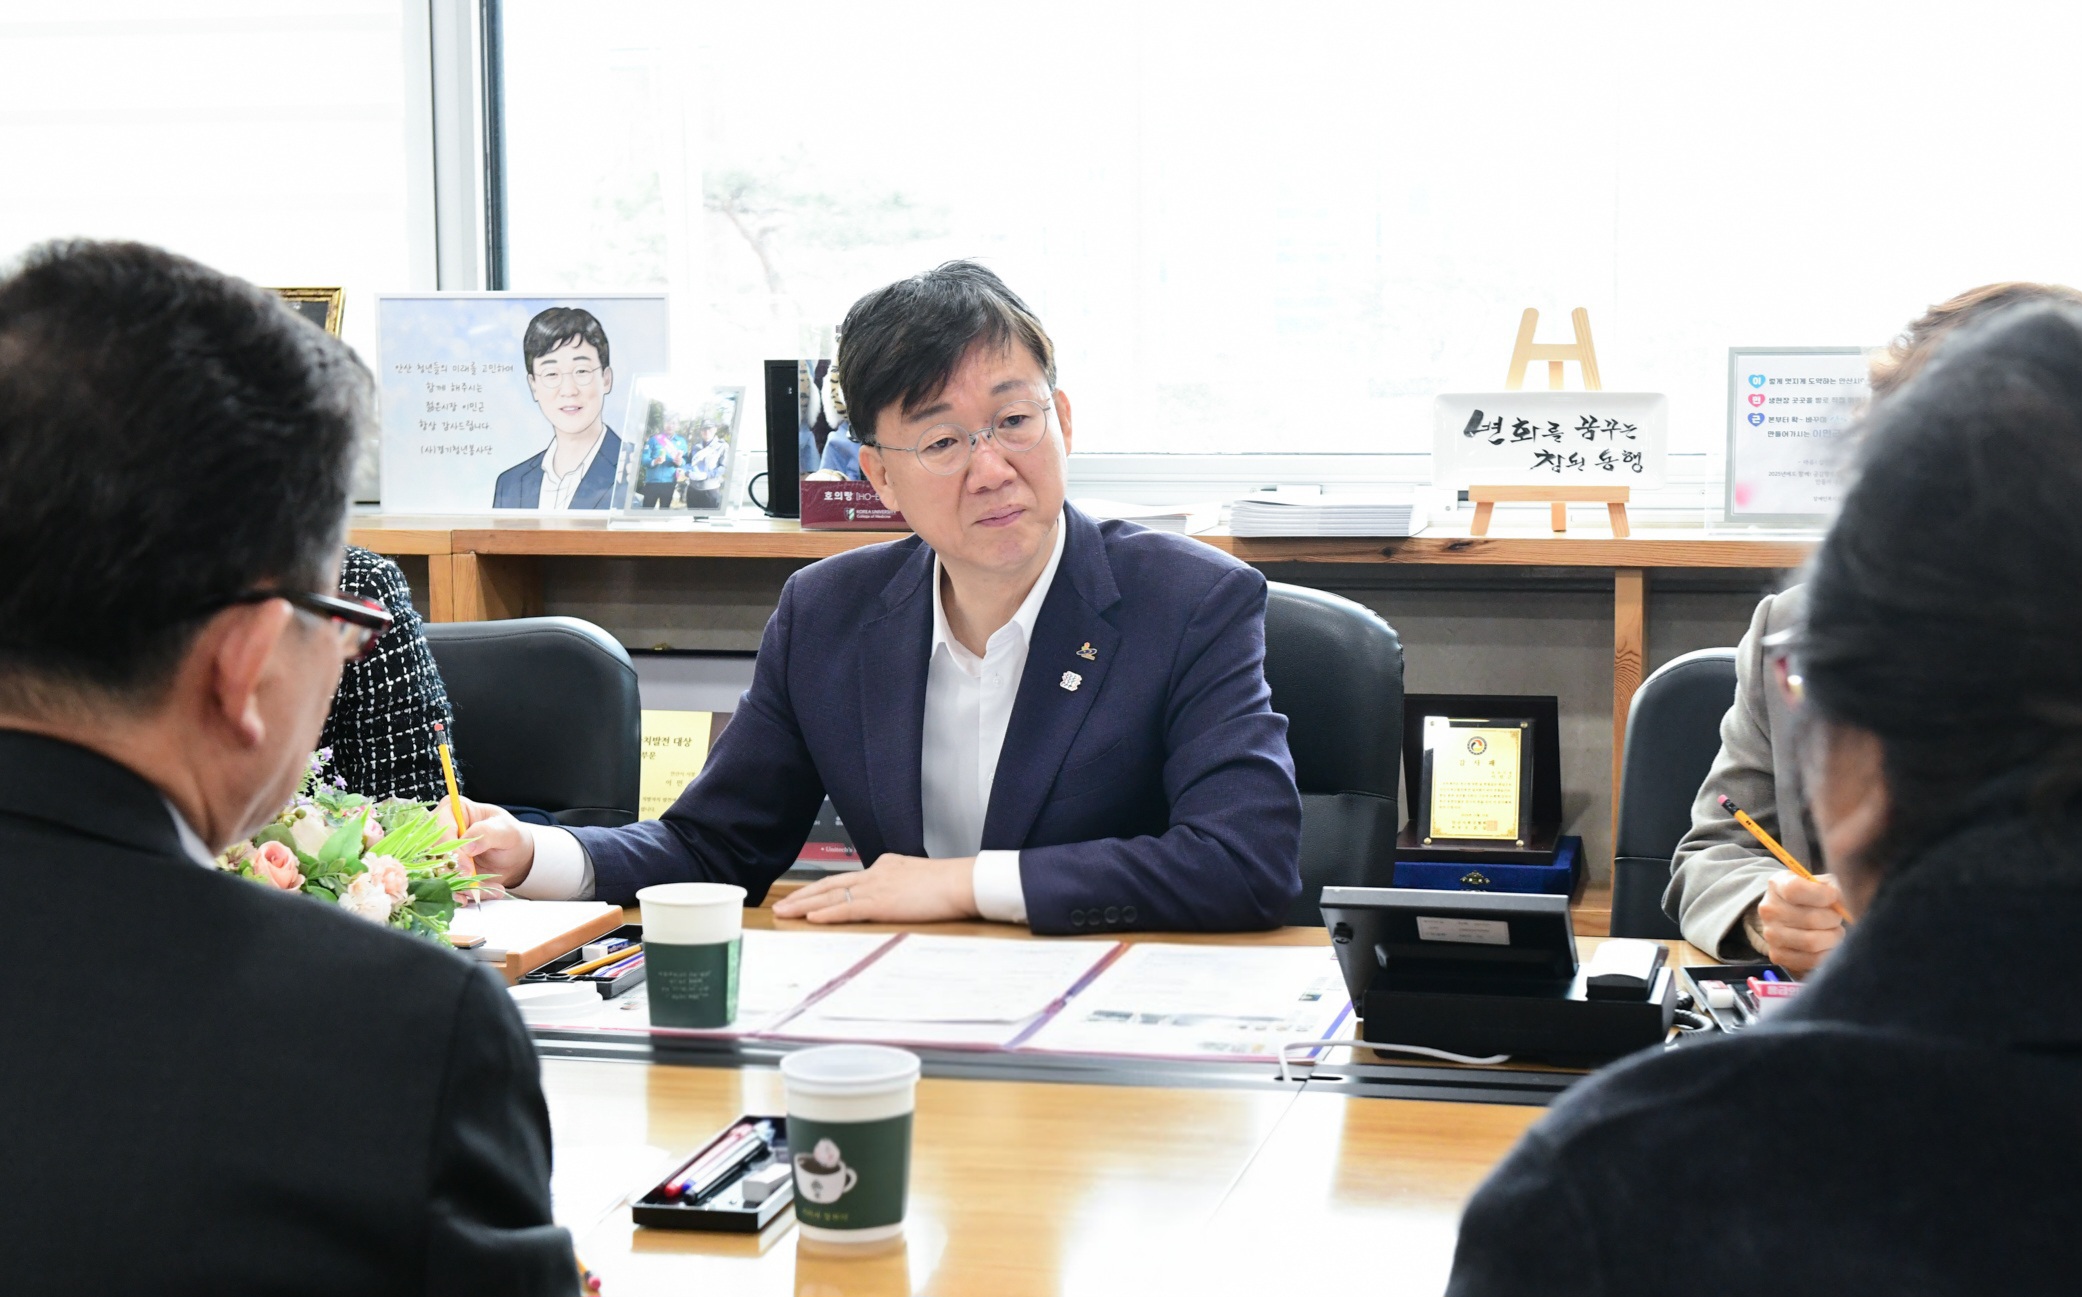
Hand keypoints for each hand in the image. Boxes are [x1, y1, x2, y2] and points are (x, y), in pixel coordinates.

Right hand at [437, 796, 537, 889]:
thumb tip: (466, 847)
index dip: (451, 851)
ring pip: (436, 872)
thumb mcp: (506, 831)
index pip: (441, 829)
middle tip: (471, 887)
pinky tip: (476, 896)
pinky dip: (460, 894)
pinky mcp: (444, 871)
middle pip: (432, 853)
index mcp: (453, 810)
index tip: (467, 869)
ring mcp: (439, 852)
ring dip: (456, 887)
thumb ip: (487, 833)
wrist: (514, 856)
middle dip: (450, 873)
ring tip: (478, 893)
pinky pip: (444, 885)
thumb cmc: (509, 835)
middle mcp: (440, 830)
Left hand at [771, 853, 978, 923]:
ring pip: (831, 896)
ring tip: (784, 912)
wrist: (963, 881)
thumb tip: (897, 894)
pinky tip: (810, 917)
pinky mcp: (881, 902)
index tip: (806, 896)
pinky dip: (826, 913)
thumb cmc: (951, 884)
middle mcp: (876, 873)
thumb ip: (903, 884)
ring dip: (805, 905)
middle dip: (803, 896)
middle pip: (830, 884)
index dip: (822, 889)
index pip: (847, 879)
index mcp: (885, 866)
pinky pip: (847, 909)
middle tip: (782, 905)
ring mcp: (877, 887)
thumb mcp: (920, 879)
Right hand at [1752, 871, 1845, 976]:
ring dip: (1832, 938)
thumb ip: (1836, 887)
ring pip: (1812, 942)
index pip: (1796, 890)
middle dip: (1833, 919)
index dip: (1822, 895)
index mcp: (1777, 885)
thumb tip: (1848, 903)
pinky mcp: (1777, 955)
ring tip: (1834, 931)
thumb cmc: (1813, 896)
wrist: (1791, 915)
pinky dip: (1827, 954)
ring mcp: (1771, 935)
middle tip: (1837, 918)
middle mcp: (1769, 910)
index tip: (1834, 897)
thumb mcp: (1822, 883)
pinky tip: (1828, 945)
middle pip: (1810, 919)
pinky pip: (1811, 960)